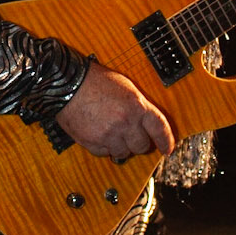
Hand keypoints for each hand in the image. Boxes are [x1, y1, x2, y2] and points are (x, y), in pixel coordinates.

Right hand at [58, 60, 176, 158]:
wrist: (68, 85)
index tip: (167, 149)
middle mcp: (126, 122)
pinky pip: (105, 153)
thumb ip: (139, 105)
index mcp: (137, 106)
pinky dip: (104, 147)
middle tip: (133, 137)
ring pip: (123, 153)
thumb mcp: (126, 87)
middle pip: (142, 146)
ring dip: (121, 146)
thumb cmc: (94, 81)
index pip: (160, 129)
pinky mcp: (93, 143)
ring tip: (112, 132)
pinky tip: (99, 134)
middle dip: (139, 143)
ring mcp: (109, 135)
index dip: (166, 141)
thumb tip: (146, 122)